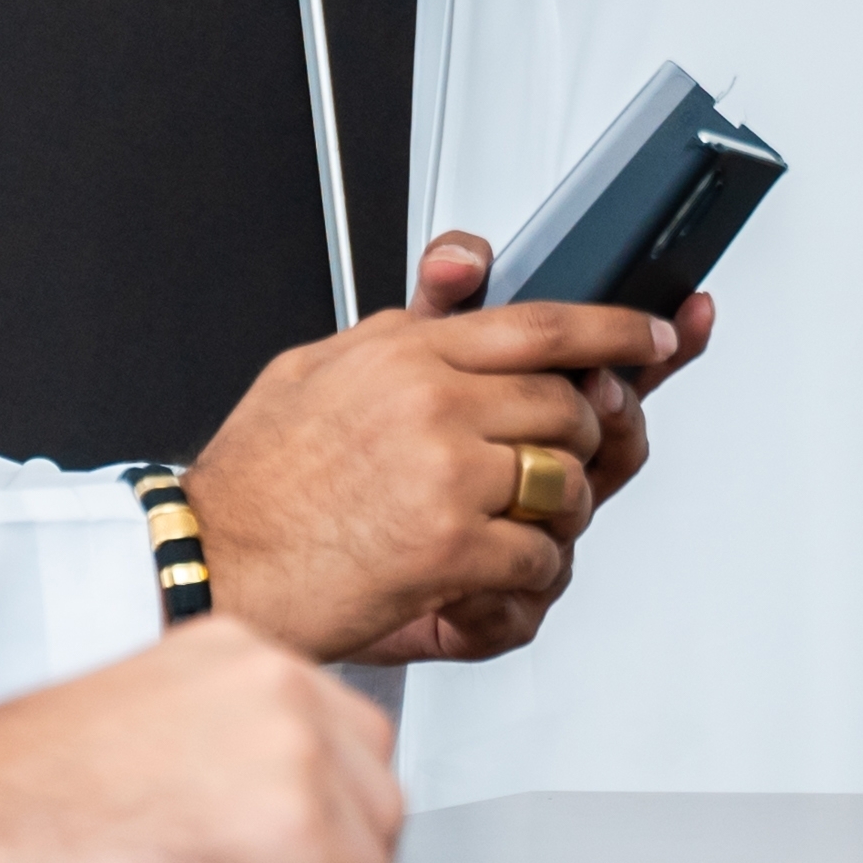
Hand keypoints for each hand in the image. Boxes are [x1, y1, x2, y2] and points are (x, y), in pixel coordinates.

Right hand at [0, 622, 399, 862]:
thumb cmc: (8, 791)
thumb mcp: (140, 715)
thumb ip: (223, 733)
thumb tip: (279, 787)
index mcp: (242, 652)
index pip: (349, 735)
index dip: (317, 807)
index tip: (272, 838)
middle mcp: (279, 689)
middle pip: (376, 795)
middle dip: (328, 852)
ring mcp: (294, 761)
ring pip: (370, 858)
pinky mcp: (292, 842)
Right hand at [179, 241, 705, 662]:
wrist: (208, 563)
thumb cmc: (256, 482)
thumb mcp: (316, 369)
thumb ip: (398, 327)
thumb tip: (458, 286)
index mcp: (405, 350)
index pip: (540, 320)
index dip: (614, 328)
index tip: (654, 337)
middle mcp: (431, 397)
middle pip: (569, 403)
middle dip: (582, 441)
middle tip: (562, 466)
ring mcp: (444, 468)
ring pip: (564, 480)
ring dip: (556, 514)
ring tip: (513, 527)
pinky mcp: (448, 542)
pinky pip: (540, 555)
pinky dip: (529, 575)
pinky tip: (492, 576)